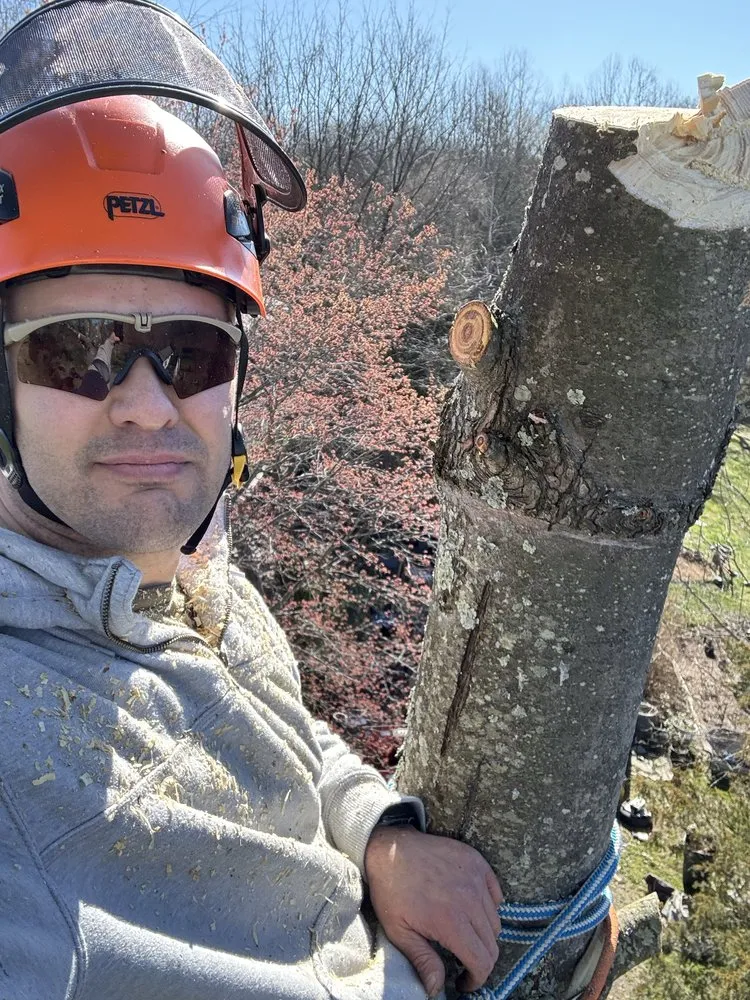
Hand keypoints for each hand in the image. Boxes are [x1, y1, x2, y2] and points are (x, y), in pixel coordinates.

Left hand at [364, 825, 502, 996]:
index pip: (482, 962)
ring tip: (463, 933)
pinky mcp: (477, 863)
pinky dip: (489, 906)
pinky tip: (470, 908)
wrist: (389, 848)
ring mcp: (476, 879)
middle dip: (480, 960)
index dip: (476, 979)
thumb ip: (423, 961)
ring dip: (483, 933)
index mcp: (452, 922)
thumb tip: (436, 989)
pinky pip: (495, 893)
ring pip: (495, 920)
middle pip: (492, 943)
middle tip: (462, 960)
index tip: (464, 981)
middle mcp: (470, 901)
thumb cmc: (391, 890)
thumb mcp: (400, 931)